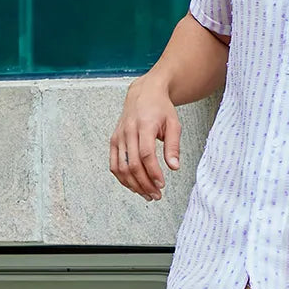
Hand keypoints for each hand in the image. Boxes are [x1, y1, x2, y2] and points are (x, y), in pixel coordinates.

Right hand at [110, 74, 182, 201]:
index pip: (146, 154)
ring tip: (148, 195)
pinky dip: (122, 178)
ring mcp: (119, 137)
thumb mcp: (174, 124)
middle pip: (132, 164)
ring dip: (134, 185)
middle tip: (157, 195)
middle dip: (145, 183)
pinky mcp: (114, 141)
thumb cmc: (161, 109)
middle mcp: (128, 131)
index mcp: (144, 125)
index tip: (162, 184)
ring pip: (121, 167)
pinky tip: (134, 186)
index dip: (153, 172)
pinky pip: (114, 164)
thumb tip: (174, 167)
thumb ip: (173, 146)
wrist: (144, 94)